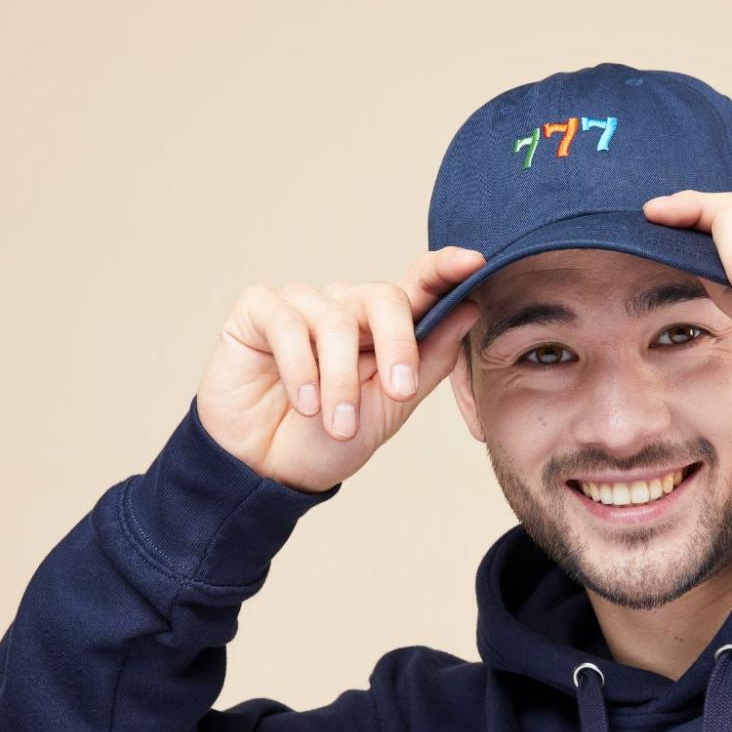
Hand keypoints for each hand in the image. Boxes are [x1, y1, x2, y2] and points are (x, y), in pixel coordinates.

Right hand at [194, 247, 484, 493]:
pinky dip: (300, 368)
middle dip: (398, 346)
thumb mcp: (391, 406)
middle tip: (398, 391)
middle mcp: (344, 306)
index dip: (445, 268)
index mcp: (383, 326)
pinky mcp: (257, 310)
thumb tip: (468, 309)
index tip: (474, 262)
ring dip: (340, 381)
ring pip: (335, 321)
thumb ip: (430, 359)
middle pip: (384, 297)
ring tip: (337, 423)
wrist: (270, 468)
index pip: (419, 283)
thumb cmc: (329, 437)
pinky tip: (304, 402)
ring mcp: (301, 304)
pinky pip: (287, 323)